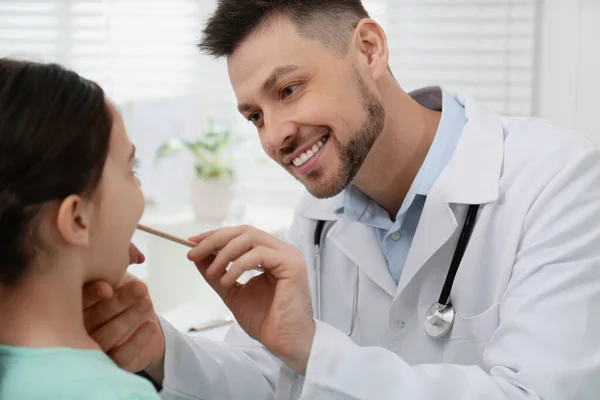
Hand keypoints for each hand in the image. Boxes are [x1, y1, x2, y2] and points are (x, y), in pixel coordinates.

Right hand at [83, 244, 165, 382]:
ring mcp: (91, 352)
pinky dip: (136, 341)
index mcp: (72, 306)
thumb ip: (120, 263)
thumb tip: (134, 253)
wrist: (145, 328)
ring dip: (128, 317)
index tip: (108, 288)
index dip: (91, 294)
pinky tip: (150, 325)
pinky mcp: (110, 366)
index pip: (76, 300)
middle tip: (141, 289)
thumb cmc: (124, 298)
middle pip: (94, 317)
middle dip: (119, 302)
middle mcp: (76, 330)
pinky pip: (121, 358)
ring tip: (147, 301)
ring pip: (106, 337)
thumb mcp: (121, 277)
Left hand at [187, 225, 314, 373]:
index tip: (193, 242)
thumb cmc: (266, 320)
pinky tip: (227, 280)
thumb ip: (217, 272)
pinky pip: (260, 255)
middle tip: (194, 253)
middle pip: (244, 231)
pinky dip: (239, 265)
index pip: (241, 235)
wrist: (284, 342)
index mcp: (270, 254)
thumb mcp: (232, 291)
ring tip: (212, 273)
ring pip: (251, 238)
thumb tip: (198, 256)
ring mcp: (288, 256)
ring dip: (225, 253)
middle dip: (215, 240)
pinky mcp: (292, 265)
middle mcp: (281, 251)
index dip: (216, 235)